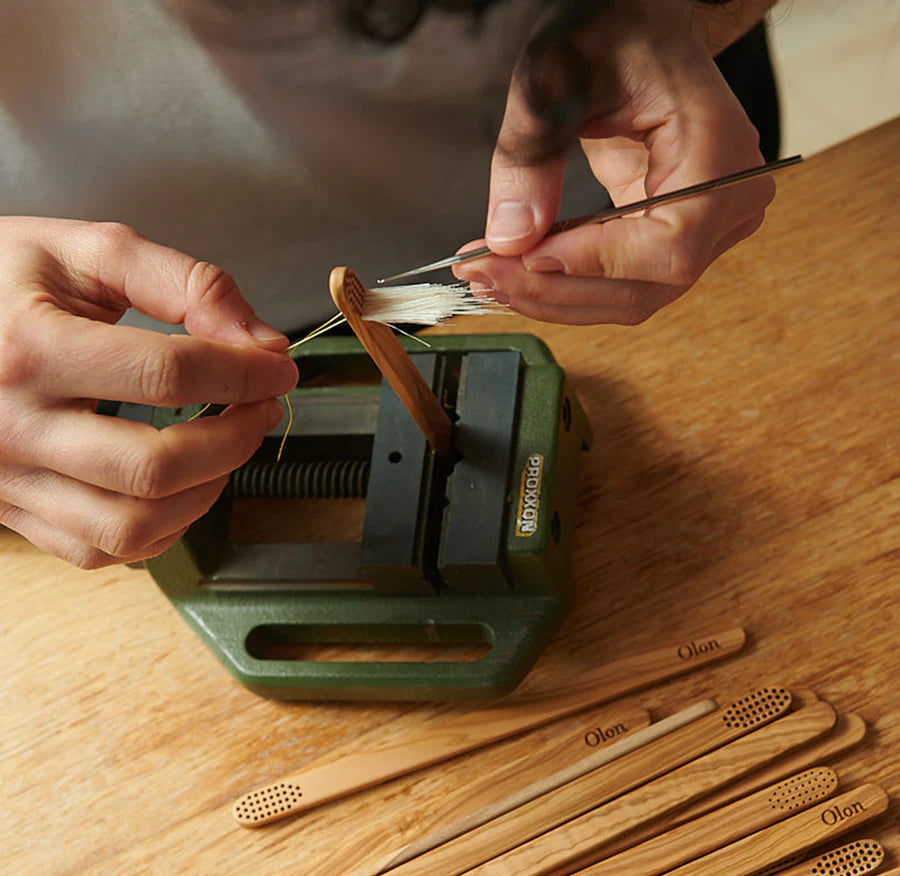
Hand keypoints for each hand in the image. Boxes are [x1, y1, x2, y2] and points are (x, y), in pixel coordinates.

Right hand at [0, 217, 297, 567]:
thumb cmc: (4, 280)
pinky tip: (182, 483)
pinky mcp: (15, 512)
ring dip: (207, 490)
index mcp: (29, 346)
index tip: (279, 367)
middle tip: (261, 405)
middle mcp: (13, 426)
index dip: (245, 373)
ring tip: (226, 444)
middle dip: (236, 438)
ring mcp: (9, 480)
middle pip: (156, 466)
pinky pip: (102, 549)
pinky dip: (163, 527)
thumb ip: (185, 283)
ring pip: (132, 525)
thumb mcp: (88, 251)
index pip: (167, 375)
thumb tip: (262, 343)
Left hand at [454, 0, 775, 324]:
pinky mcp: (674, 236)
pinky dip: (566, 285)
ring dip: (554, 297)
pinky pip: (622, 283)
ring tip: (489, 276)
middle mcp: (728, 199)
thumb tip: (510, 240)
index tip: (528, 258)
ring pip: (632, 297)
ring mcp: (708, 226)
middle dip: (556, 290)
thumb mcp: (556, 79)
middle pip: (646, 285)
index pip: (670, 244)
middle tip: (482, 274)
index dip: (595, 262)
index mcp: (718, 151)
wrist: (638, 27)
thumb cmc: (612, 31)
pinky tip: (516, 273)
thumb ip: (531, 157)